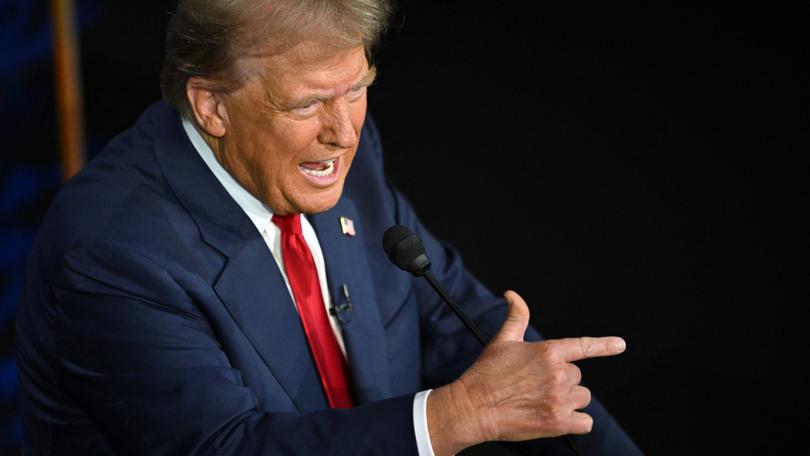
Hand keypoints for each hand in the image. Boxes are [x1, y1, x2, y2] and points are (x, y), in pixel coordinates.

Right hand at [426, 291, 626, 455]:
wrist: (473, 407)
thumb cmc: (485, 374)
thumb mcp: (502, 341)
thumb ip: (516, 317)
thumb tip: (513, 295)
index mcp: (548, 352)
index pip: (583, 346)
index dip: (604, 345)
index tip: (620, 345)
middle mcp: (558, 374)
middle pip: (577, 378)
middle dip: (562, 381)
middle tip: (536, 385)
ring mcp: (560, 399)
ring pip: (582, 399)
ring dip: (568, 401)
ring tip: (542, 402)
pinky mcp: (558, 423)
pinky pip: (585, 423)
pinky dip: (574, 423)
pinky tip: (554, 419)